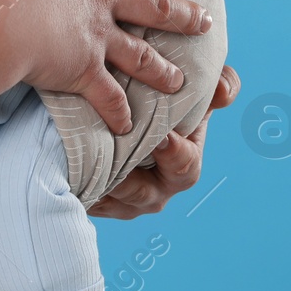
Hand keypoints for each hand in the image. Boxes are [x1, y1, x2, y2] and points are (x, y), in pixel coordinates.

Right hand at [0, 0, 212, 134]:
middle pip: (152, 5)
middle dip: (182, 15)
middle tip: (206, 21)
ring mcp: (96, 36)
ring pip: (141, 55)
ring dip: (163, 70)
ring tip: (183, 83)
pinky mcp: (84, 72)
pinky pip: (108, 97)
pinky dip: (119, 114)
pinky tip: (129, 128)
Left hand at [88, 64, 238, 218]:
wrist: (125, 121)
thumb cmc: (165, 106)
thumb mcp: (193, 94)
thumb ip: (218, 87)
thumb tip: (225, 92)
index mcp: (183, 165)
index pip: (186, 168)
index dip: (176, 155)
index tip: (162, 136)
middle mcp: (157, 189)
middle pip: (147, 195)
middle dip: (131, 180)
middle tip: (115, 159)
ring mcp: (127, 201)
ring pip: (113, 202)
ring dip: (100, 186)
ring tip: (84, 167)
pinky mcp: (99, 202)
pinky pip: (88, 203)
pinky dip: (78, 189)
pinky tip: (65, 172)